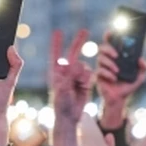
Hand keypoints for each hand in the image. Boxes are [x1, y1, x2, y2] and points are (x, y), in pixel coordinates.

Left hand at [50, 30, 93, 145]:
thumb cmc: (61, 103)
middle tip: (85, 30)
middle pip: (73, 52)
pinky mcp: (85, 81)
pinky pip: (89, 73)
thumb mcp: (62, 88)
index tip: (58, 31)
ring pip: (83, 66)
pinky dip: (87, 78)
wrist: (69, 116)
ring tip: (77, 85)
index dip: (57, 43)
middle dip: (79, 41)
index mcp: (56, 72)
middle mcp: (66, 71)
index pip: (56, 54)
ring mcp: (76, 76)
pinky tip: (83, 86)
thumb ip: (69, 75)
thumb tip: (77, 63)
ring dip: (82, 74)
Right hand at [95, 32, 145, 109]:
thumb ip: (143, 67)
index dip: (109, 35)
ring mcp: (102, 67)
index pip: (111, 42)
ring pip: (100, 58)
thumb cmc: (128, 86)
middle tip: (116, 55)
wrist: (119, 99)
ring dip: (109, 64)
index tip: (111, 31)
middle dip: (109, 49)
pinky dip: (108, 74)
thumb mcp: (139, 77)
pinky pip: (99, 71)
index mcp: (116, 57)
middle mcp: (108, 60)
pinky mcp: (98, 76)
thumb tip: (141, 60)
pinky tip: (114, 79)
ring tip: (117, 71)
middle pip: (102, 47)